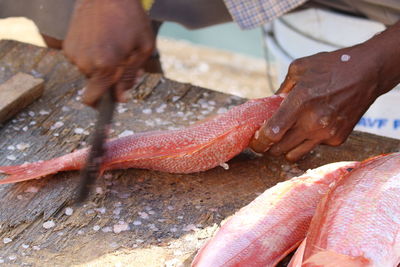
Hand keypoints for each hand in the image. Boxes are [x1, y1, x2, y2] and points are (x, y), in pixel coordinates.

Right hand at [63, 0, 154, 105]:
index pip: (93, 98)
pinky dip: (92, 56)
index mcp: (105, 65)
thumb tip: (121, 97)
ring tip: (114, 46)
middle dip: (110, 80)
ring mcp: (74, 53)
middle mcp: (85, 62)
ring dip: (102, 66)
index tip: (106, 108)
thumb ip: (131, 76)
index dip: (101, 106)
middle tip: (124, 62)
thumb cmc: (130, 19)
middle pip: (96, 85)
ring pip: (89, 72)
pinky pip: (82, 60)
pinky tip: (101, 40)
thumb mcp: (143, 48)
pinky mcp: (68, 45)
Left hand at [250, 29, 399, 160]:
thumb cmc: (332, 67)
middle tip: (266, 140)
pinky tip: (312, 126)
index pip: (272, 133)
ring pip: (295, 154)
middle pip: (279, 150)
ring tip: (285, 136)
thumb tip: (270, 105)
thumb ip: (281, 89)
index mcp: (300, 102)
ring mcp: (326, 133)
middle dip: (268, 147)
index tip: (254, 141)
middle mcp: (313, 122)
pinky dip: (308, 140)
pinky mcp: (337, 139)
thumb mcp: (299, 69)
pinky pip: (314, 147)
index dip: (259, 142)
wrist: (368, 72)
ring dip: (285, 148)